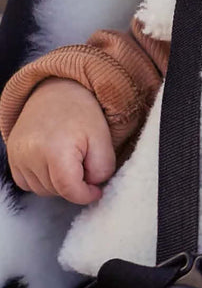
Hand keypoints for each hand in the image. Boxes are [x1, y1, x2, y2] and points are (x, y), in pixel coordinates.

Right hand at [7, 79, 115, 204]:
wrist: (57, 92)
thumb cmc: (83, 114)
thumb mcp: (104, 138)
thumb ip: (102, 168)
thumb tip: (92, 187)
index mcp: (55, 149)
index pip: (68, 188)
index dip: (85, 195)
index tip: (97, 191)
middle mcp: (30, 154)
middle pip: (56, 191)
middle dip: (75, 186)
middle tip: (86, 166)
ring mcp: (17, 156)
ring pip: (42, 189)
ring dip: (60, 184)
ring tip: (71, 160)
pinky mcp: (11, 157)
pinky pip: (28, 183)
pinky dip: (44, 180)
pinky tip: (55, 163)